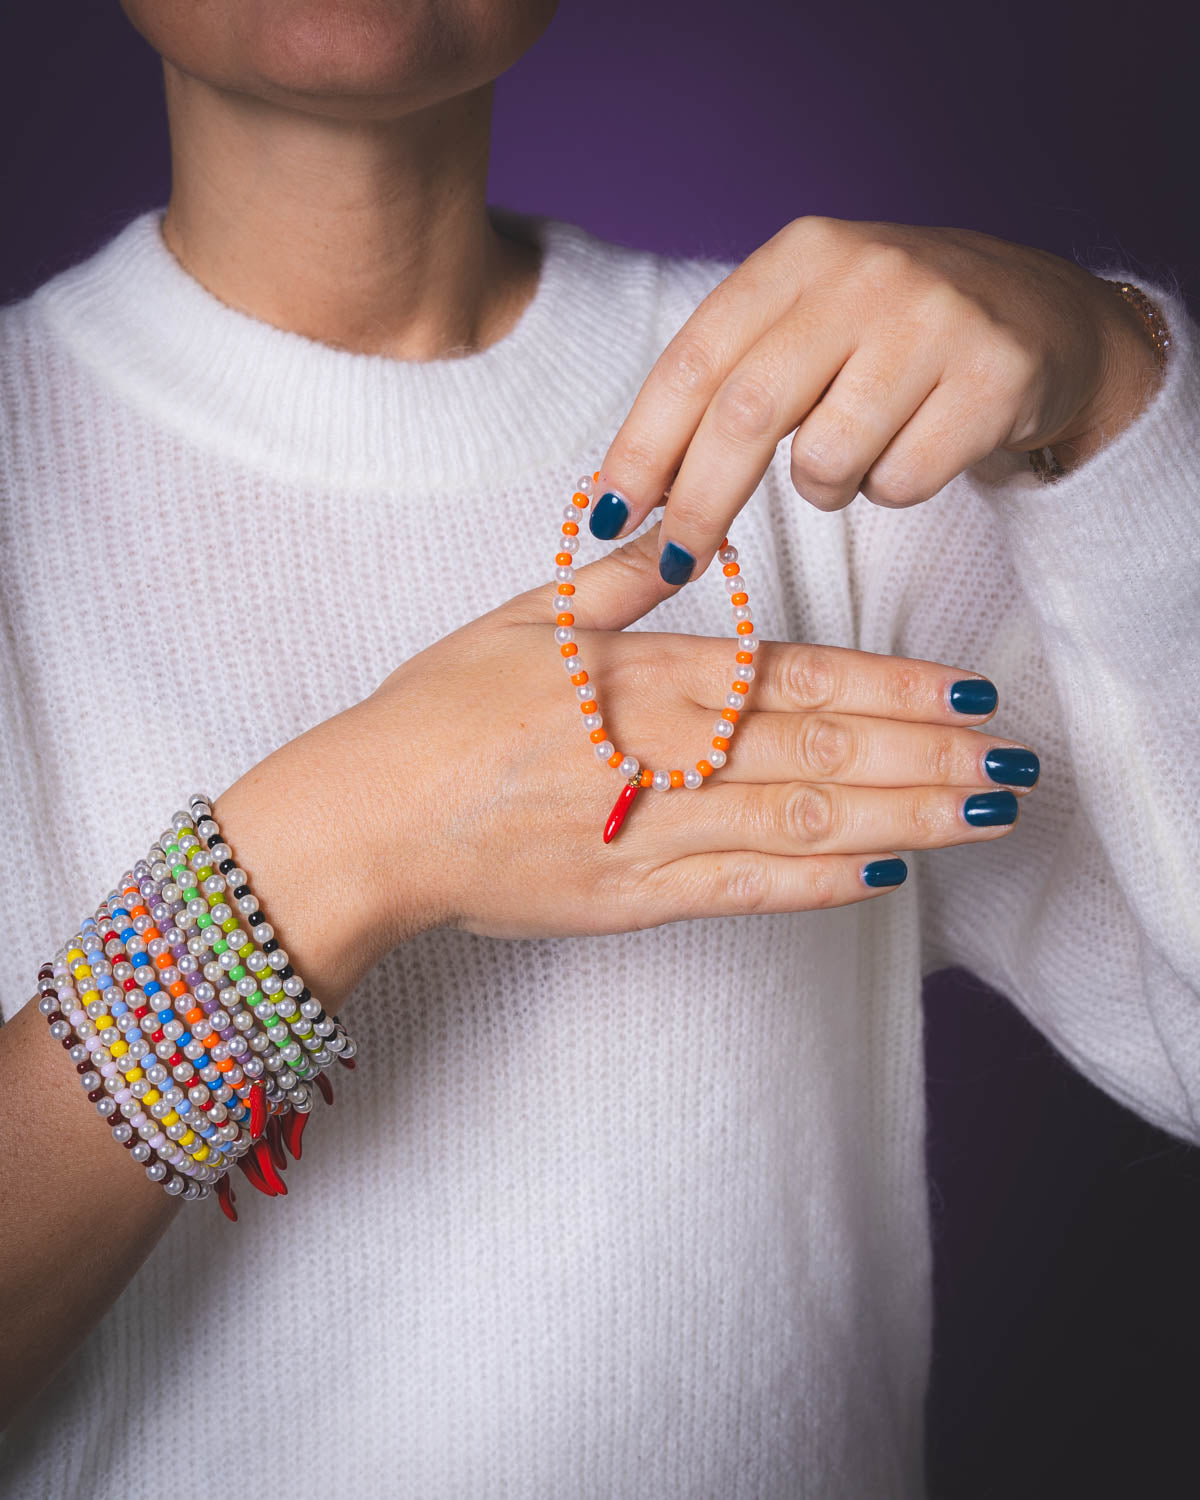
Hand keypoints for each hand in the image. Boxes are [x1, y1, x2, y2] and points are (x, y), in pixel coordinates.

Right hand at [213, 525, 1037, 1005]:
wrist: (368, 819)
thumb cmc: (436, 711)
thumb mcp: (517, 620)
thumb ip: (611, 583)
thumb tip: (680, 531)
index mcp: (642, 675)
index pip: (794, 675)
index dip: (890, 685)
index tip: (966, 691)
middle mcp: (661, 751)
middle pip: (821, 749)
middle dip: (928, 755)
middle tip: (1016, 761)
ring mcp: (651, 830)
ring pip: (801, 821)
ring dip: (904, 817)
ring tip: (985, 815)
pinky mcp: (632, 898)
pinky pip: (743, 890)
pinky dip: (818, 884)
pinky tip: (887, 876)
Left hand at [590, 216, 1164, 583]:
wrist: (1043, 317)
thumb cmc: (894, 337)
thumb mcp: (807, 325)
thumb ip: (727, 384)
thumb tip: (627, 493)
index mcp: (798, 256)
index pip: (694, 361)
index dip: (642, 448)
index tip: (611, 516)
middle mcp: (863, 273)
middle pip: (745, 415)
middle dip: (699, 505)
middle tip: (675, 562)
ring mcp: (935, 320)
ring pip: (826, 462)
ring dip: (824, 489)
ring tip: (859, 450)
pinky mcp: (994, 376)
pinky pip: (899, 484)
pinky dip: (892, 490)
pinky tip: (921, 443)